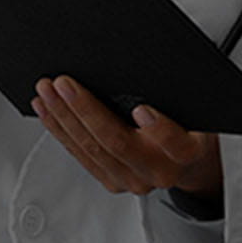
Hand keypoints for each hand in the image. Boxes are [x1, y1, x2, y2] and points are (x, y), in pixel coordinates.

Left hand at [33, 75, 222, 197]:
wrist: (186, 161)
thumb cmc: (188, 125)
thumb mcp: (194, 108)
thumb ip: (173, 93)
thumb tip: (139, 61)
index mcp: (186, 152)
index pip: (177, 145)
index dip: (160, 130)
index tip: (142, 109)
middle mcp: (159, 171)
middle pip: (118, 143)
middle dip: (86, 110)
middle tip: (64, 84)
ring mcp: (133, 180)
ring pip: (92, 149)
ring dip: (64, 117)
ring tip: (47, 91)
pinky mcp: (112, 181)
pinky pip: (81, 156)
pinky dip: (61, 130)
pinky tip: (48, 111)